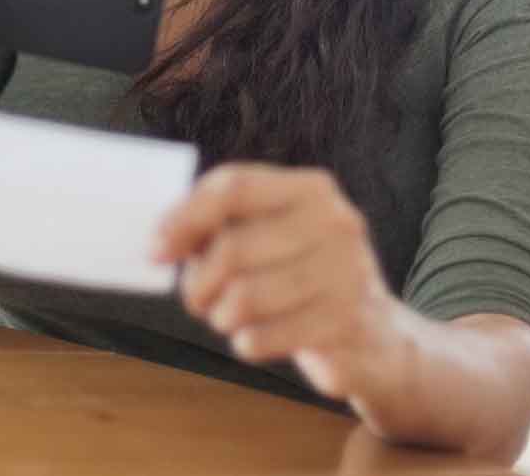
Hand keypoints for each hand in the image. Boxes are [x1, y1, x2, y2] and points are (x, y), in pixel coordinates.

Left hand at [153, 164, 410, 403]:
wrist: (374, 336)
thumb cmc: (301, 278)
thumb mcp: (271, 237)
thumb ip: (220, 227)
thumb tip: (161, 242)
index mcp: (310, 189)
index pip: (233, 187)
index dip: (184, 218)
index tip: (155, 251)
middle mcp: (335, 222)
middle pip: (232, 247)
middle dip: (199, 282)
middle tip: (197, 300)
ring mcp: (346, 273)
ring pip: (244, 297)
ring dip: (221, 316)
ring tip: (229, 318)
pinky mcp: (345, 323)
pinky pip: (263, 336)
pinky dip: (245, 343)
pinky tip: (254, 338)